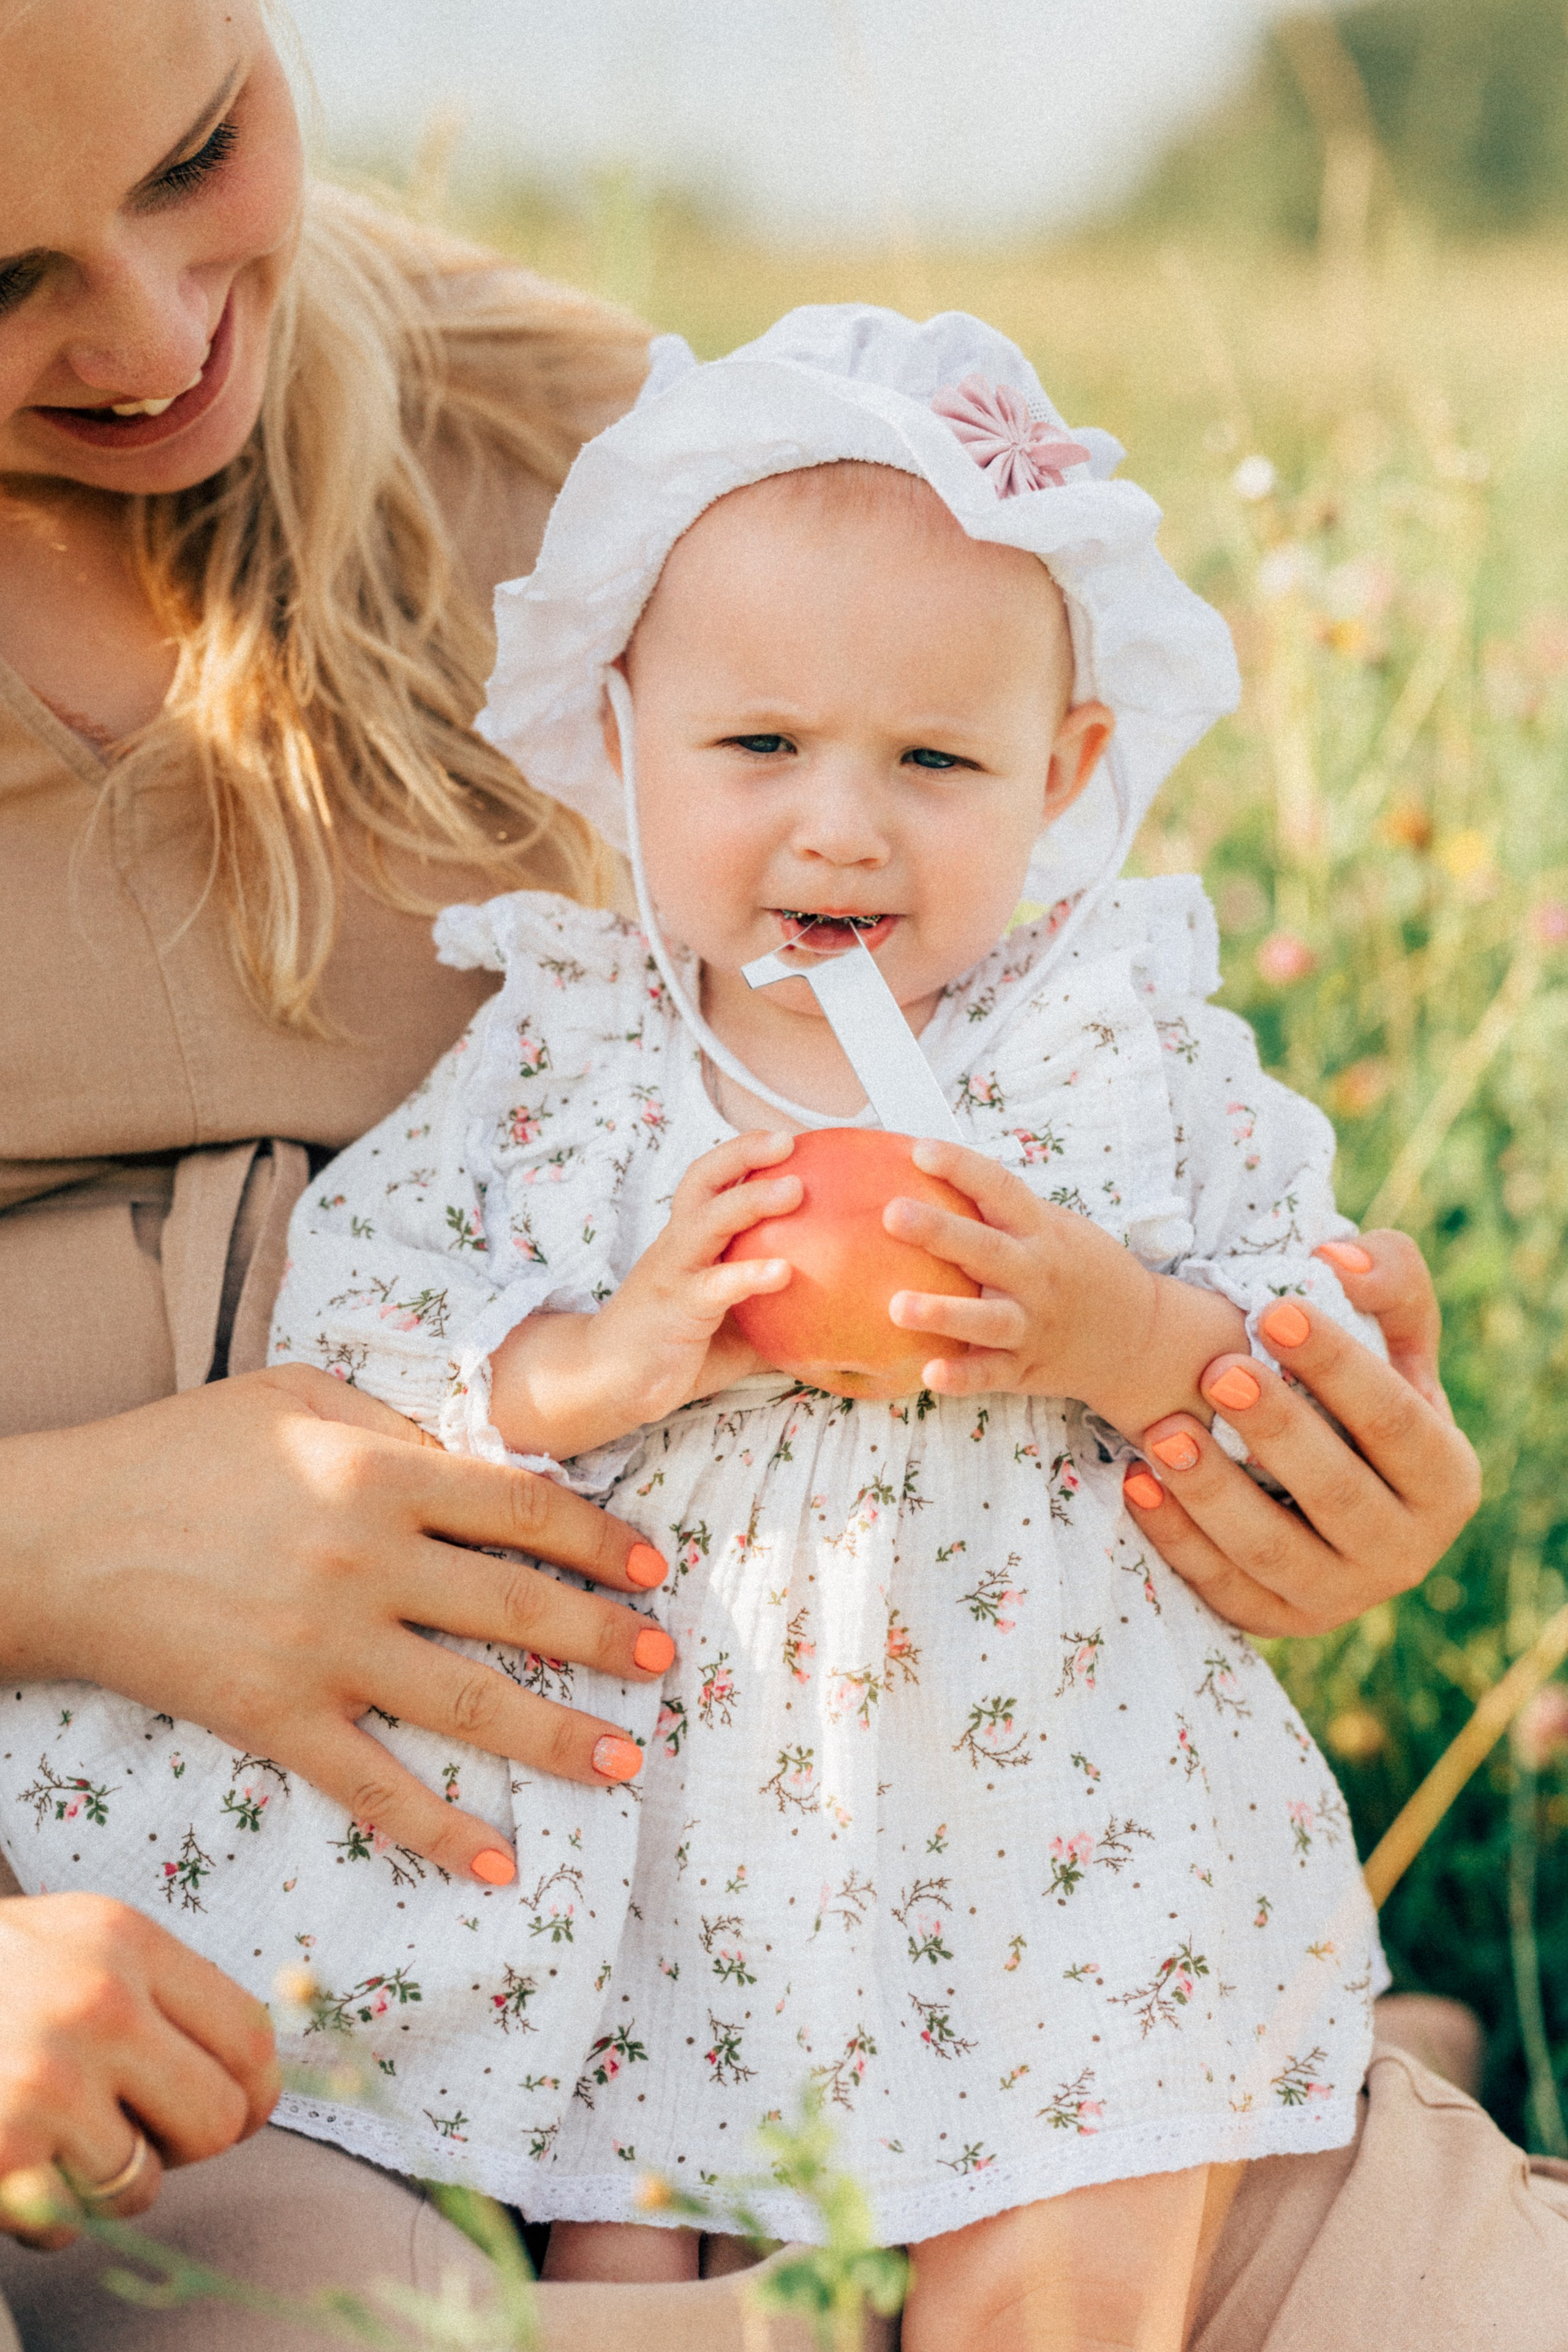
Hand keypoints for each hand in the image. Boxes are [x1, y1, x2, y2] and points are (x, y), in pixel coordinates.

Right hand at [0, 1369, 683, 1881]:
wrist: (60, 1536)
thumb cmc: (178, 1452)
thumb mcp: (296, 1396)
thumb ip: (395, 1426)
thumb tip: (484, 1462)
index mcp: (379, 1473)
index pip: (523, 1510)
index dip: (598, 1542)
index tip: (649, 1567)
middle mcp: (366, 1563)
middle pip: (517, 1609)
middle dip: (604, 1639)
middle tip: (663, 1663)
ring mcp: (324, 1649)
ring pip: (470, 1705)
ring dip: (559, 1737)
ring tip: (624, 1759)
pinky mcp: (275, 1718)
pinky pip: (373, 1787)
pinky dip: (439, 1831)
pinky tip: (498, 1862)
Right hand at [0, 1895, 277, 2250]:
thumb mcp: (78, 1942)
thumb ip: (162, 1992)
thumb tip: (256, 2078)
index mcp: (125, 1941)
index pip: (250, 2036)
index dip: (253, 2091)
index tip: (233, 2108)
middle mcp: (96, 2004)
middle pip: (219, 2119)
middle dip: (186, 2142)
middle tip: (137, 2128)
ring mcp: (46, 2083)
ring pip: (143, 2183)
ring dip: (107, 2179)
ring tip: (56, 2137)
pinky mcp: (4, 2155)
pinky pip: (73, 2224)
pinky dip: (46, 2211)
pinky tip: (14, 2158)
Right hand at [488, 1131, 799, 1458]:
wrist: (607, 1384)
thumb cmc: (674, 1348)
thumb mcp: (733, 1323)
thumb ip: (771, 1308)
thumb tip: (832, 1311)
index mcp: (689, 1240)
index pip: (709, 1180)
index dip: (742, 1152)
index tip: (786, 1138)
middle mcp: (678, 1245)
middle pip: (703, 1181)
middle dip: (743, 1153)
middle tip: (788, 1141)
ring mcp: (673, 1274)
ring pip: (706, 1222)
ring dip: (750, 1201)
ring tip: (795, 1189)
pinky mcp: (675, 1310)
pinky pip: (713, 1286)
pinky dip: (748, 1274)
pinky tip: (784, 1272)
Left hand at [881, 1139, 1244, 1433]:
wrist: (1140, 1336)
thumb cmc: (1080, 1271)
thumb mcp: (1054, 1228)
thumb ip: (1002, 1210)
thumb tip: (925, 1168)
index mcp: (1041, 1231)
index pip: (1000, 1190)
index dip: (961, 1168)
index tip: (920, 1151)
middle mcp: (1037, 1275)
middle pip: (987, 1250)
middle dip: (940, 1232)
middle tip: (893, 1214)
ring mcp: (1033, 1324)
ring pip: (987, 1319)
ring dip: (944, 1313)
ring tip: (897, 1306)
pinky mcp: (1026, 1368)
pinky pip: (991, 1374)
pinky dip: (963, 1377)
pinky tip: (931, 1373)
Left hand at [1122, 1231, 1480, 1635]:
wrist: (1324, 1482)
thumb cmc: (1357, 1392)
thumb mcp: (1393, 1337)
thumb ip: (1390, 1279)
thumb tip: (1342, 1258)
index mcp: (1448, 1480)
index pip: (1397, 1422)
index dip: (1339, 1366)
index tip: (1275, 1308)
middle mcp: (1406, 1552)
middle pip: (1337, 1494)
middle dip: (1276, 1430)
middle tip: (1216, 1368)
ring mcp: (1340, 1597)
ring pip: (1272, 1551)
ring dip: (1213, 1492)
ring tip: (1162, 1430)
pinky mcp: (1275, 1620)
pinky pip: (1222, 1587)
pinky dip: (1175, 1537)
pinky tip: (1135, 1481)